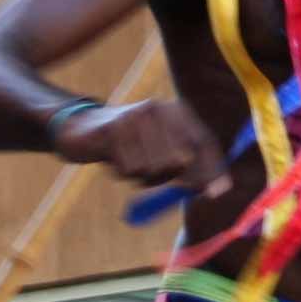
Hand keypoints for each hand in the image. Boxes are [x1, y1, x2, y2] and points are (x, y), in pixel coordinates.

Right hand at [53, 98, 229, 194]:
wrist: (82, 127)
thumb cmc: (131, 144)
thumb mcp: (162, 151)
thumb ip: (190, 168)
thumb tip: (219, 190)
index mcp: (176, 110)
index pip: (203, 142)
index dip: (213, 169)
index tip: (217, 193)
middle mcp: (159, 108)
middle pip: (179, 162)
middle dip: (166, 178)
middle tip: (148, 174)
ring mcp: (136, 116)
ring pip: (153, 168)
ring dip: (141, 176)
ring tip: (128, 160)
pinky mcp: (113, 129)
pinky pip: (128, 169)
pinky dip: (122, 172)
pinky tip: (113, 157)